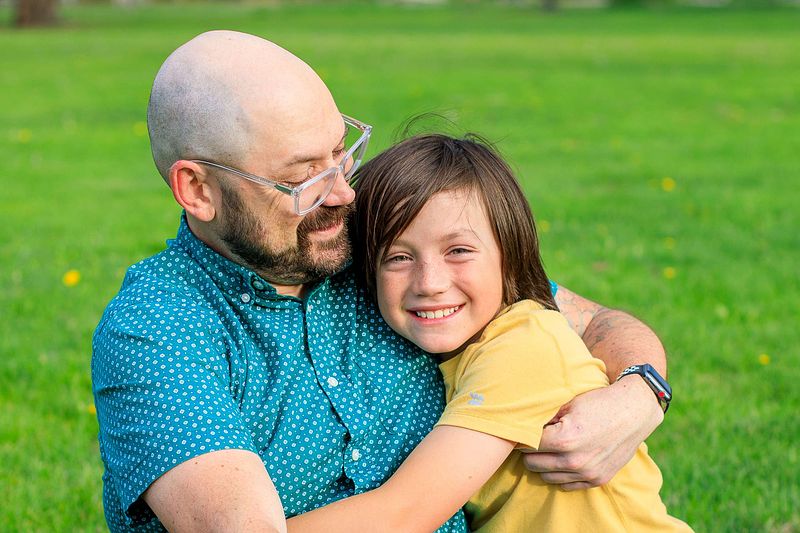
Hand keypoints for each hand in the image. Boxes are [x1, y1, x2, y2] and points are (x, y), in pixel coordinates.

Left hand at [522, 377, 663, 489]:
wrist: (635, 411)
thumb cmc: (599, 402)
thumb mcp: (568, 404)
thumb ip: (544, 418)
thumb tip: (521, 425)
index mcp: (564, 439)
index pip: (527, 445)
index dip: (520, 436)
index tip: (518, 431)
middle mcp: (574, 461)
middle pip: (533, 464)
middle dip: (528, 452)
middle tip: (529, 440)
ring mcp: (587, 473)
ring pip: (546, 477)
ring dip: (542, 464)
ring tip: (544, 449)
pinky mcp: (597, 479)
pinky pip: (566, 485)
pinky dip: (559, 474)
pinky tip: (560, 459)